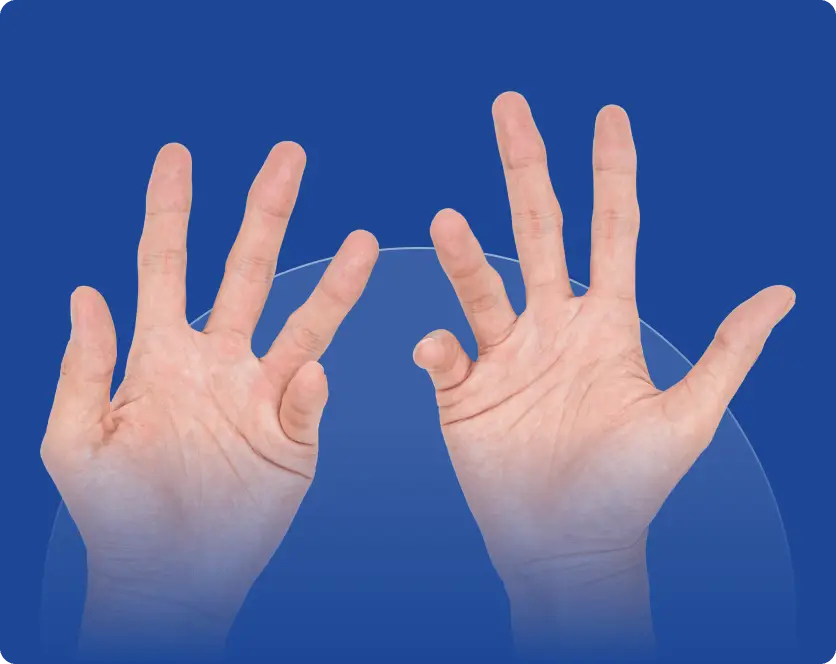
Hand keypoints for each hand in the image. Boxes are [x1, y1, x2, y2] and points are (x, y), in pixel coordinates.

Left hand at [41, 143, 378, 656]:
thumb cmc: (113, 512)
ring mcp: (260, 395)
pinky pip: (307, 401)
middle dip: (265, 212)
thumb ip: (85, 368)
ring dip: (333, 286)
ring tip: (361, 243)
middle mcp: (218, 361)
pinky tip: (305, 377)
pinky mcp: (292, 435)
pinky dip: (308, 388)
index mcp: (161, 354)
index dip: (170, 209)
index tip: (179, 155)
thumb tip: (87, 292)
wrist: (167, 575)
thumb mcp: (74, 441)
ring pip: (303, 325)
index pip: (166, 264)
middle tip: (289, 156)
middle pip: (248, 271)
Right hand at [413, 93, 793, 657]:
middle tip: (509, 107)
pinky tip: (440, 353)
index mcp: (605, 324)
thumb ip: (726, 354)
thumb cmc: (632, 490)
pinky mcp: (463, 392)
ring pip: (481, 286)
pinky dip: (440, 347)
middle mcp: (552, 326)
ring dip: (465, 254)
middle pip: (537, 230)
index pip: (610, 229)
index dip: (611, 172)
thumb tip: (782, 292)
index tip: (607, 115)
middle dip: (526, 168)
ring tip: (447, 220)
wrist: (569, 548)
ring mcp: (504, 356)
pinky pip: (446, 354)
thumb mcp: (688, 420)